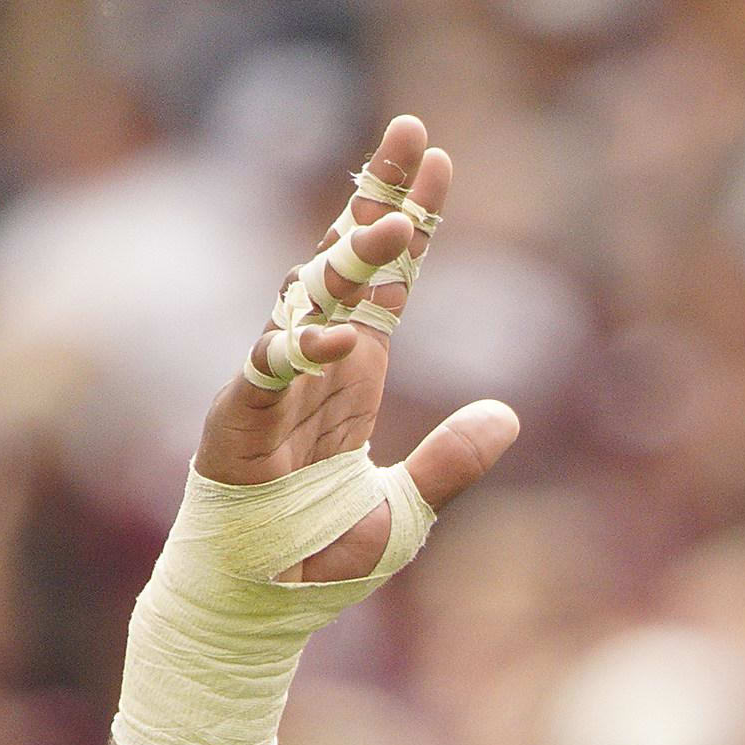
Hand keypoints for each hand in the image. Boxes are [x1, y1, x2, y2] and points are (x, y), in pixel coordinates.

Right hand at [198, 112, 524, 584]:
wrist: (255, 612)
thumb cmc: (317, 563)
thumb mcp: (408, 512)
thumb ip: (452, 462)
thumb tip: (508, 416)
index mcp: (353, 374)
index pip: (386, 280)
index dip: (412, 221)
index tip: (438, 160)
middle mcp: (312, 366)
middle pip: (347, 261)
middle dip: (380, 196)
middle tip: (412, 131)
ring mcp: (271, 388)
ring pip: (309, 301)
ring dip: (349, 259)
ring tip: (394, 219)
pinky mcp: (236, 424)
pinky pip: (267, 373)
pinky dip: (300, 352)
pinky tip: (341, 334)